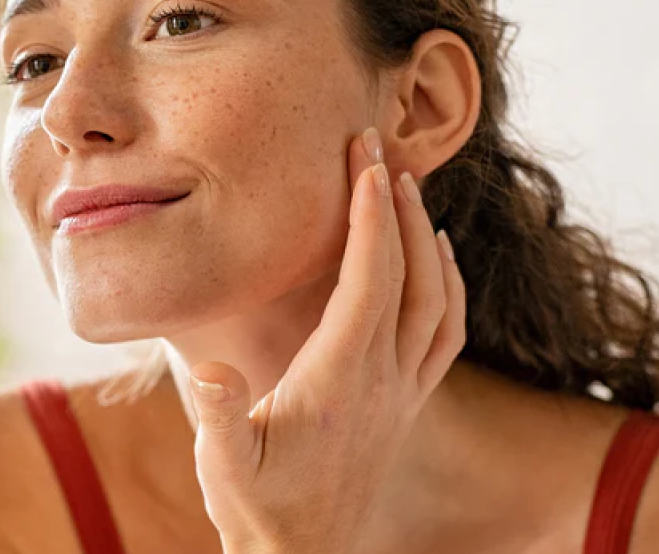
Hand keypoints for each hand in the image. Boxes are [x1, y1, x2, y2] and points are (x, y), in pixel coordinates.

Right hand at [187, 127, 465, 553]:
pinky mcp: (408, 403)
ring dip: (426, 238)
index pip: (369, 280)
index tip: (363, 160)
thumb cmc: (258, 510)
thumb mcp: (224, 467)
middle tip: (378, 148)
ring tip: (407, 187)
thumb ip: (219, 416)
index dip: (369, 216)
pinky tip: (438, 258)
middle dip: (396, 204)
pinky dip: (449, 284)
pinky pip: (447, 332)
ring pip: (438, 299)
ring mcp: (403, 391)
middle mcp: (384, 379)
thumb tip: (209, 367)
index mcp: (340, 380)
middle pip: (409, 274)